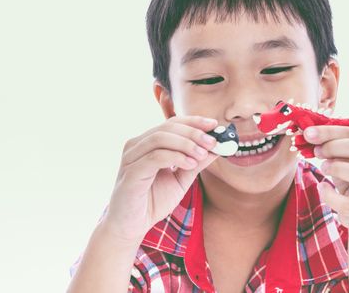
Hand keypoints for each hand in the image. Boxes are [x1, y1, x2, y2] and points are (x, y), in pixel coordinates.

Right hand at [102, 116, 219, 242]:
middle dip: (194, 132)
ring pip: (160, 138)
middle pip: (168, 127)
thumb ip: (197, 162)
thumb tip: (217, 147)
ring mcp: (131, 158)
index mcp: (147, 143)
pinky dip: (175, 157)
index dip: (194, 121)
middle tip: (212, 142)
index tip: (214, 124)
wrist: (131, 226)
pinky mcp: (130, 173)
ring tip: (202, 154)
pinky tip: (190, 164)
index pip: (172, 123)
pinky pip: (155, 157)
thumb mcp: (182, 179)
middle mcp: (136, 146)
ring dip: (186, 144)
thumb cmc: (153, 201)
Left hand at [303, 125, 348, 232]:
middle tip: (316, 151)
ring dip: (336, 168)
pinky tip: (323, 188)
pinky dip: (329, 194)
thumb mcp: (343, 158)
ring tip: (323, 168)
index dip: (329, 132)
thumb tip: (310, 134)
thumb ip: (332, 146)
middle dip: (332, 147)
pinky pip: (347, 202)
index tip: (308, 133)